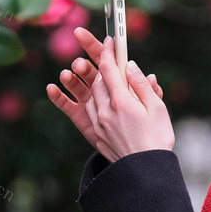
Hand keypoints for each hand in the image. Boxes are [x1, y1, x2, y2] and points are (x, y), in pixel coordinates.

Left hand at [46, 27, 165, 155]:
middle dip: (95, 62)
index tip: (109, 39)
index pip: (110, 69)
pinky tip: (52, 87)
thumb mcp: (158, 109)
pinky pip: (76, 112)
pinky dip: (64, 99)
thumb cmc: (157, 140)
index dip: (107, 51)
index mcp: (123, 102)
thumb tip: (130, 66)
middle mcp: (106, 111)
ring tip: (81, 68)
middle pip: (95, 79)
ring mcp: (97, 122)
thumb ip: (142, 86)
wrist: (145, 172)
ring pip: (86, 93)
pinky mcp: (93, 133)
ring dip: (82, 78)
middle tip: (96, 47)